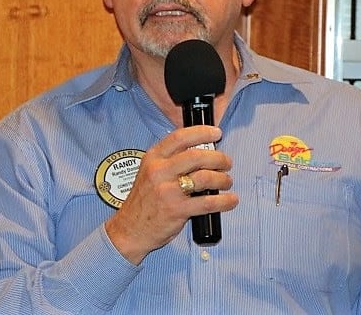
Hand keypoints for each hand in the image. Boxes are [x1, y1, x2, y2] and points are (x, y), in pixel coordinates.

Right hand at [105, 125, 237, 263]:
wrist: (130, 229)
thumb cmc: (144, 199)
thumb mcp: (150, 171)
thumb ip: (171, 159)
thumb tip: (203, 151)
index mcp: (153, 157)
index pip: (180, 137)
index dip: (202, 132)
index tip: (216, 133)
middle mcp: (159, 171)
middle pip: (196, 156)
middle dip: (218, 158)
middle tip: (226, 162)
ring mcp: (167, 191)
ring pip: (204, 178)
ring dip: (222, 178)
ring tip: (227, 181)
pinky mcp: (176, 210)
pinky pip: (207, 202)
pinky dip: (224, 201)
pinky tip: (231, 200)